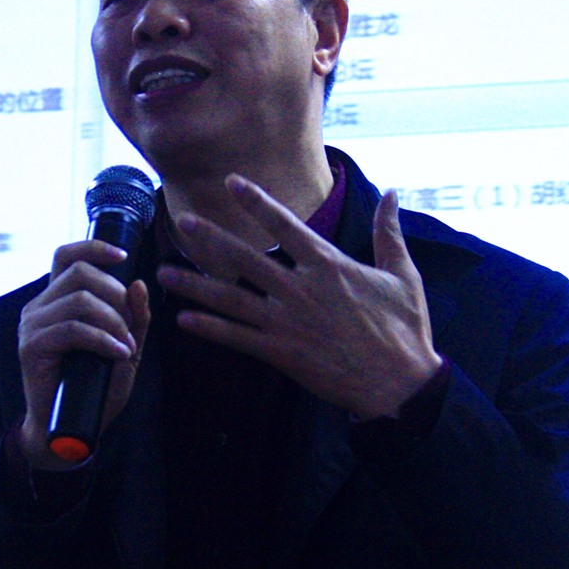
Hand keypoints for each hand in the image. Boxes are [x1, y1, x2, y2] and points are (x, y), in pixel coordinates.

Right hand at [16, 240, 151, 468]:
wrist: (69, 428)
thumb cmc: (95, 387)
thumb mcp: (124, 347)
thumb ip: (134, 317)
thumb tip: (139, 283)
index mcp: (55, 300)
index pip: (66, 255)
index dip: (93, 247)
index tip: (124, 255)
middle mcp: (38, 307)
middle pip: (78, 272)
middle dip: (114, 292)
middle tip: (129, 324)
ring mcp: (31, 326)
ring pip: (79, 300)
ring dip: (113, 321)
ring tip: (126, 346)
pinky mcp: (31, 347)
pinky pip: (73, 329)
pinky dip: (103, 339)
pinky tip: (118, 353)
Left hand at [162, 176, 441, 420]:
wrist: (399, 386)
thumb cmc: (405, 330)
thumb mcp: (403, 275)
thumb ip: (389, 233)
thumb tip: (391, 192)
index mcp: (329, 265)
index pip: (285, 225)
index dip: (256, 202)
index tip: (231, 183)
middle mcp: (301, 289)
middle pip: (245, 258)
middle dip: (210, 238)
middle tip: (181, 221)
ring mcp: (287, 322)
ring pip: (231, 298)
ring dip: (195, 284)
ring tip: (163, 272)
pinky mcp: (282, 353)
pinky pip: (237, 338)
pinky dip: (209, 329)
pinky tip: (183, 320)